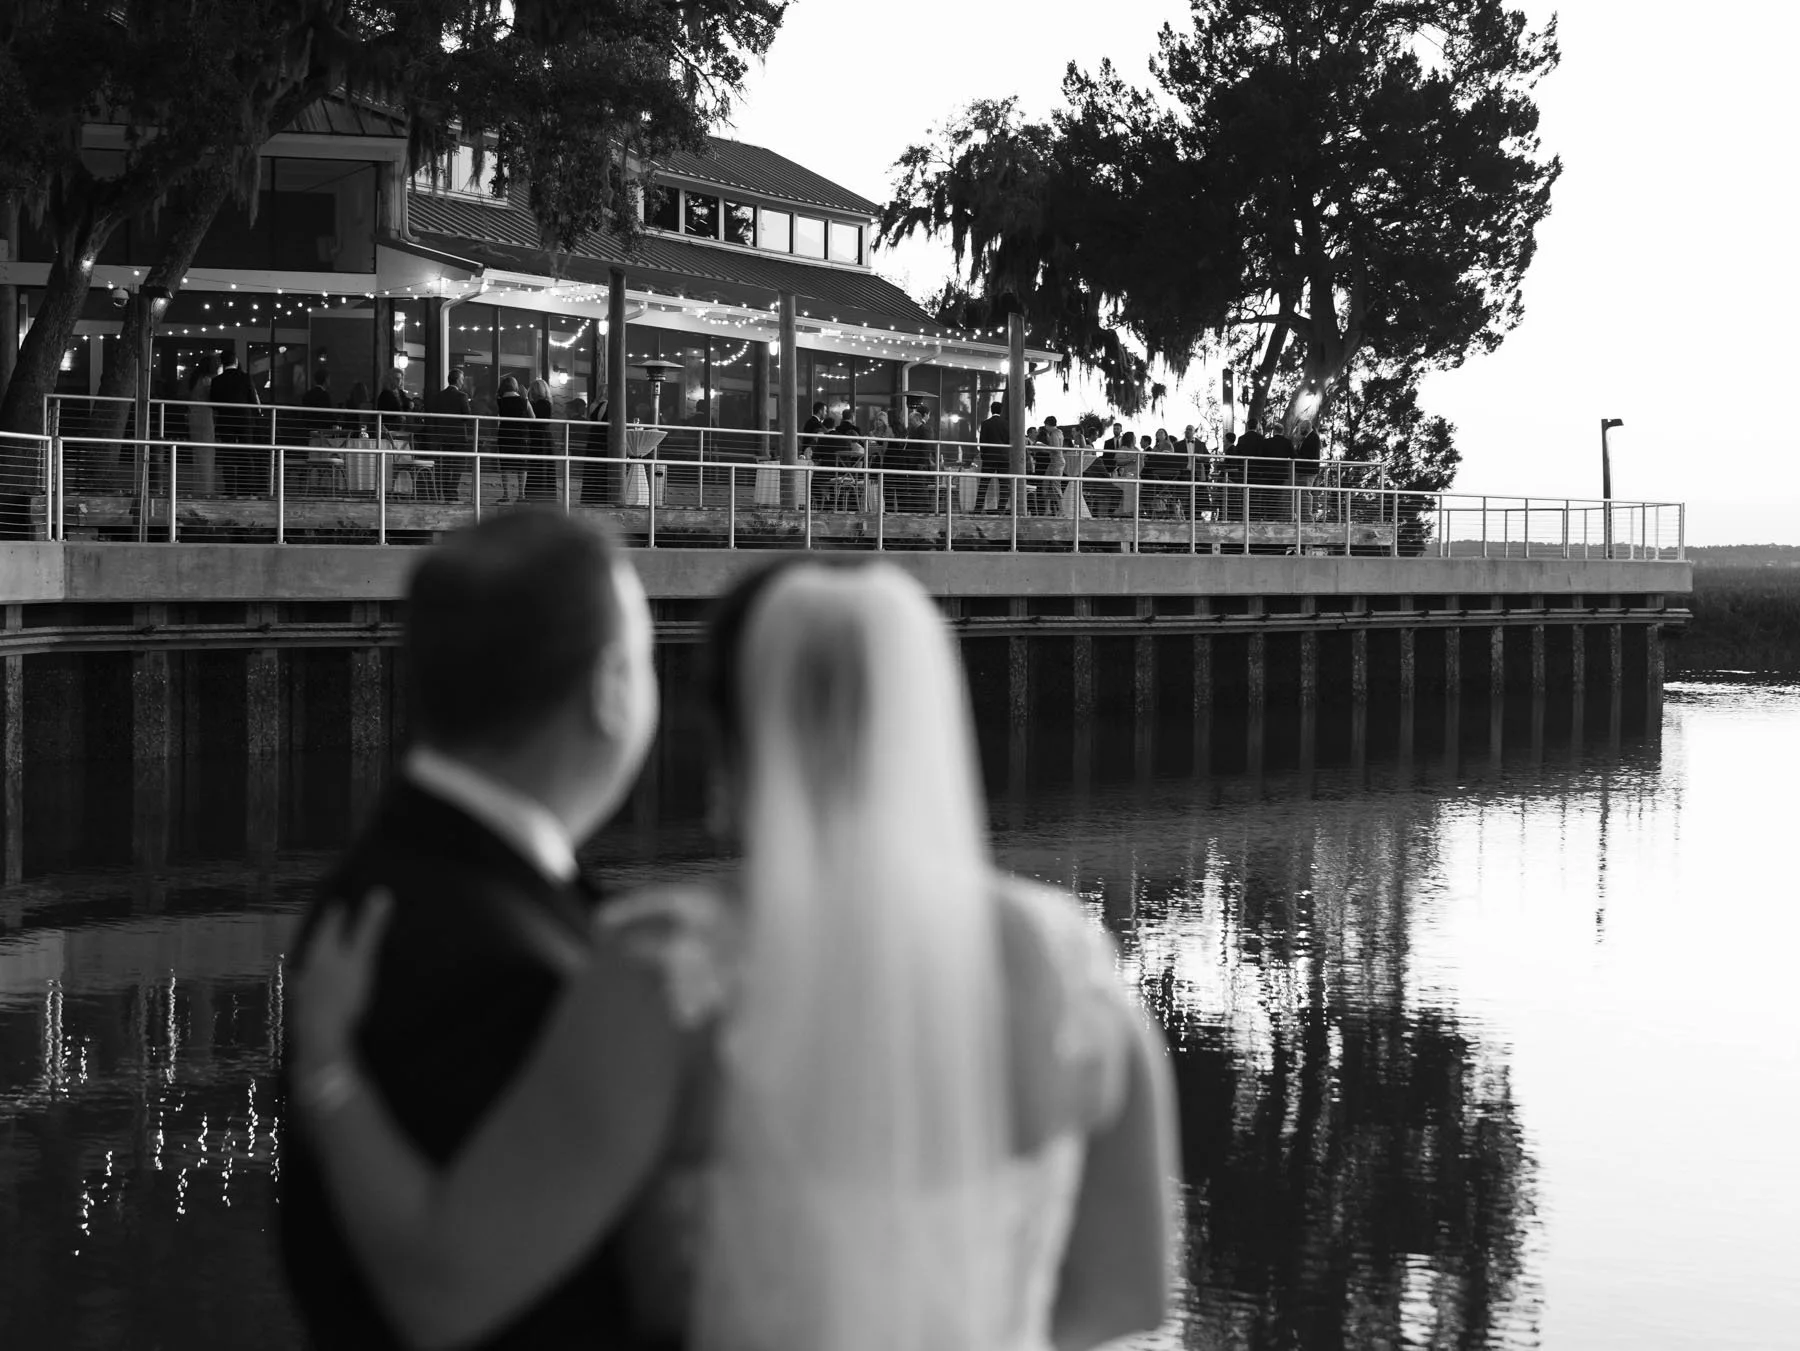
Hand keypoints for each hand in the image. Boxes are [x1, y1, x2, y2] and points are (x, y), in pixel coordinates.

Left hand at [291, 889, 394, 1070]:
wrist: (322, 1039)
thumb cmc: (344, 995)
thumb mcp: (362, 959)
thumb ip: (370, 928)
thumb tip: (381, 892)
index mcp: (322, 952)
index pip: (328, 926)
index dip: (335, 914)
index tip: (339, 903)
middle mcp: (308, 967)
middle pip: (315, 945)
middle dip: (323, 934)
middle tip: (330, 924)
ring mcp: (304, 991)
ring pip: (308, 967)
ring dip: (315, 959)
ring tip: (322, 955)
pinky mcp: (304, 1011)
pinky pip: (307, 989)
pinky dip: (313, 983)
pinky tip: (313, 990)